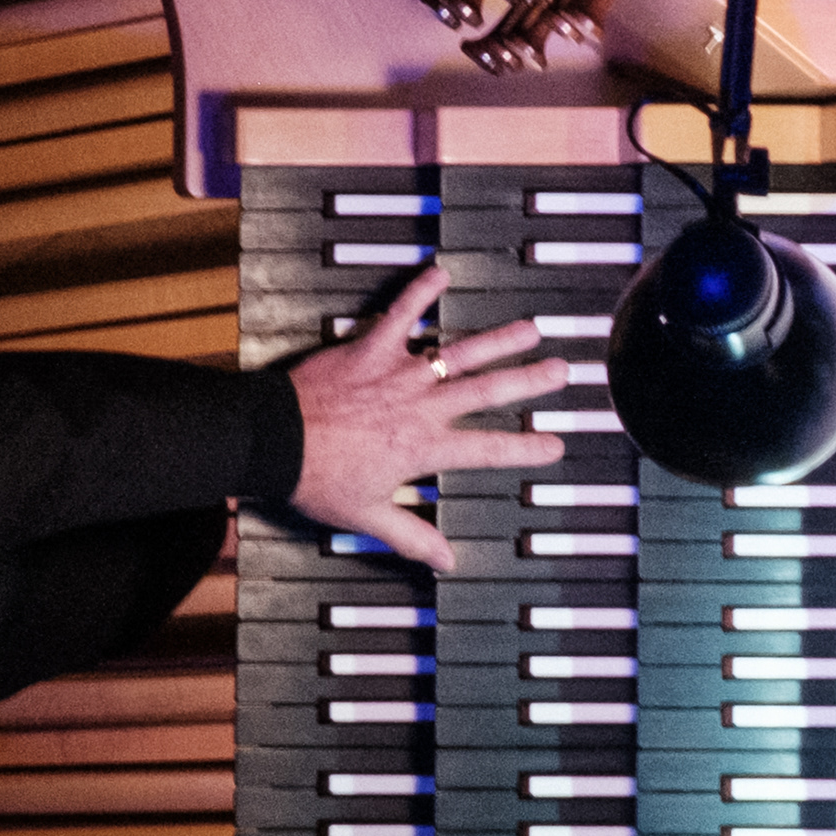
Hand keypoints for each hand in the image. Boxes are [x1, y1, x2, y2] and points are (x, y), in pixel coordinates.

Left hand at [286, 262, 570, 571]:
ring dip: (497, 340)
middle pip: (487, 390)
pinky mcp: (370, 349)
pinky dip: (420, 292)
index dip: (526, 448)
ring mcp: (398, 374)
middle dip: (529, 380)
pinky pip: (400, 314)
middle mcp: (420, 406)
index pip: (487, 450)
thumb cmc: (316, 477)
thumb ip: (411, 536)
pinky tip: (441, 273)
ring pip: (459, 353)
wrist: (274, 441)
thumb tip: (444, 562)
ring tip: (530, 329)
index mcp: (423, 448)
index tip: (554, 445)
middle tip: (562, 370)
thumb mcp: (367, 515)